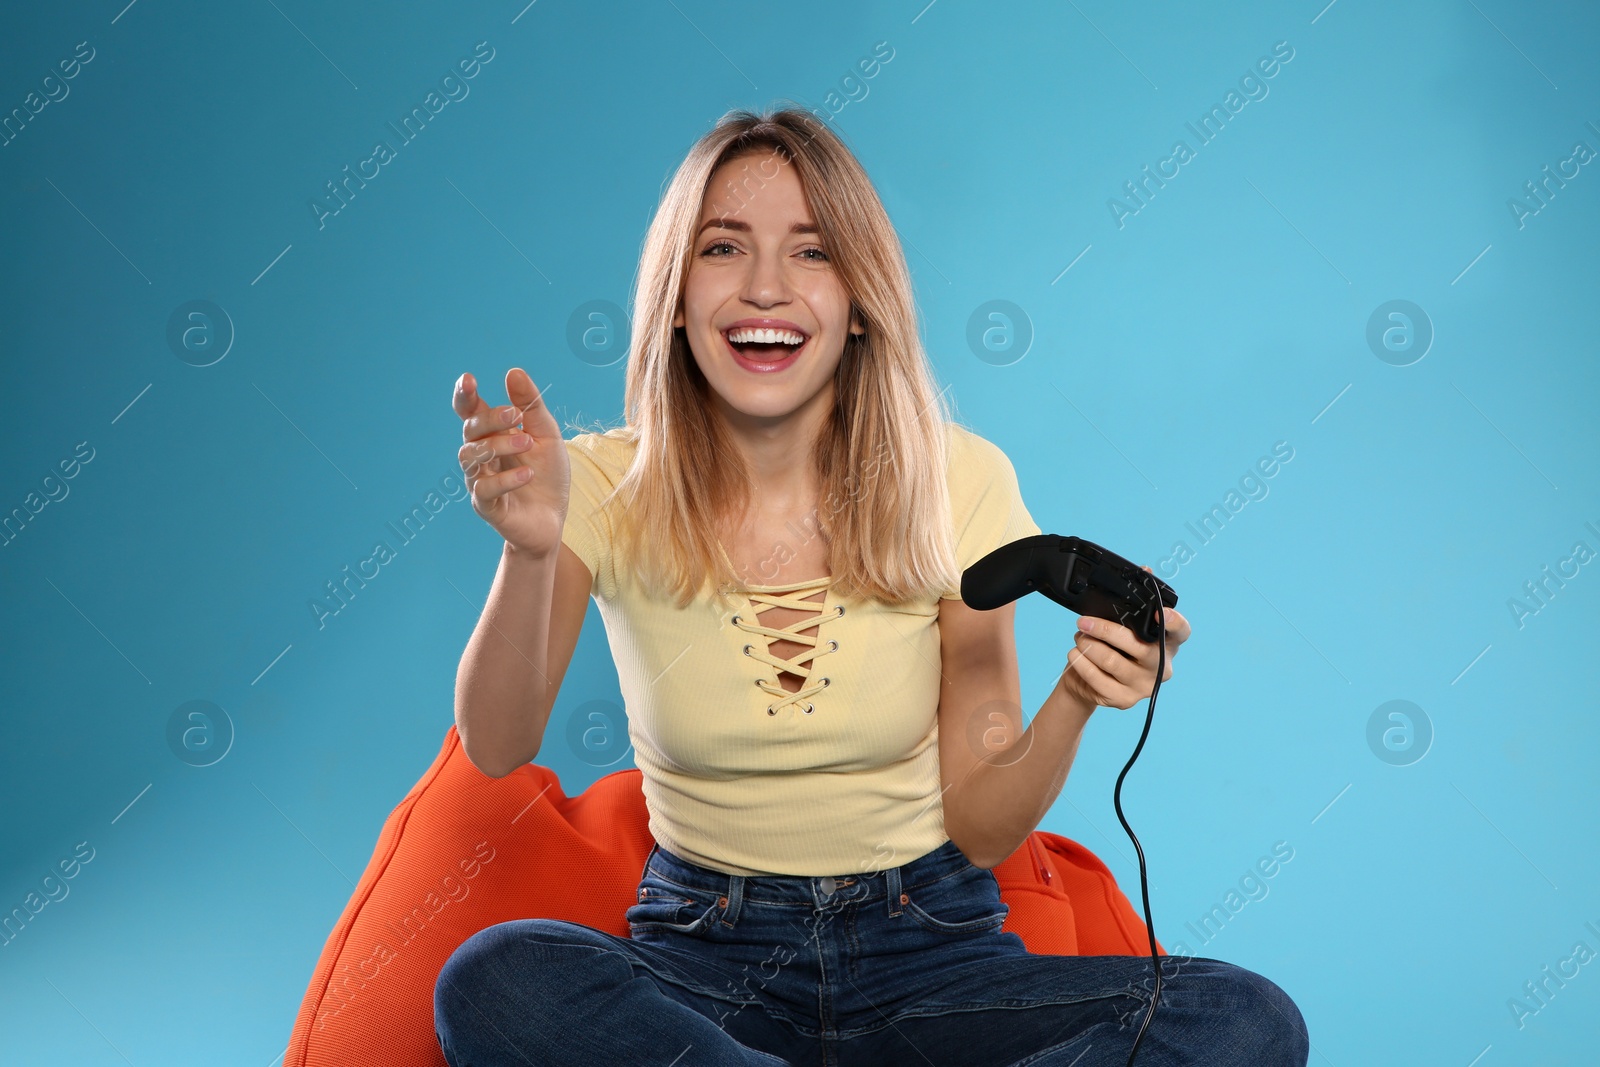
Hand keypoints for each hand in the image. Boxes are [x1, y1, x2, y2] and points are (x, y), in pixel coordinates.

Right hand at [454, 368, 569, 555]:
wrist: (553, 519)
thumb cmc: (547, 475)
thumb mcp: (547, 435)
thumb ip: (530, 407)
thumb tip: (514, 372)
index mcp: (492, 435)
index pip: (470, 411)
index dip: (464, 395)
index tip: (469, 379)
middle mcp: (480, 456)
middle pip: (469, 431)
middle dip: (490, 419)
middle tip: (515, 415)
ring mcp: (480, 481)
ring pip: (471, 457)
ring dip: (499, 446)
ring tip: (528, 443)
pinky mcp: (487, 506)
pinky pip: (485, 489)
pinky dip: (506, 479)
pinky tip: (527, 473)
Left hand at [1058, 565, 1190, 710]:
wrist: (1094, 685)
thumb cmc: (1115, 648)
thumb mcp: (1126, 625)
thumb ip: (1135, 600)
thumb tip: (1145, 569)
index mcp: (1168, 643)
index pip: (1181, 631)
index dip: (1174, 622)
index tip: (1161, 612)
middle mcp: (1161, 666)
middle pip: (1136, 645)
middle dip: (1104, 629)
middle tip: (1082, 622)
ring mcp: (1144, 686)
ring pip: (1112, 661)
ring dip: (1088, 645)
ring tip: (1079, 637)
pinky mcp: (1124, 700)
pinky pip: (1097, 679)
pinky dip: (1081, 663)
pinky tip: (1074, 653)